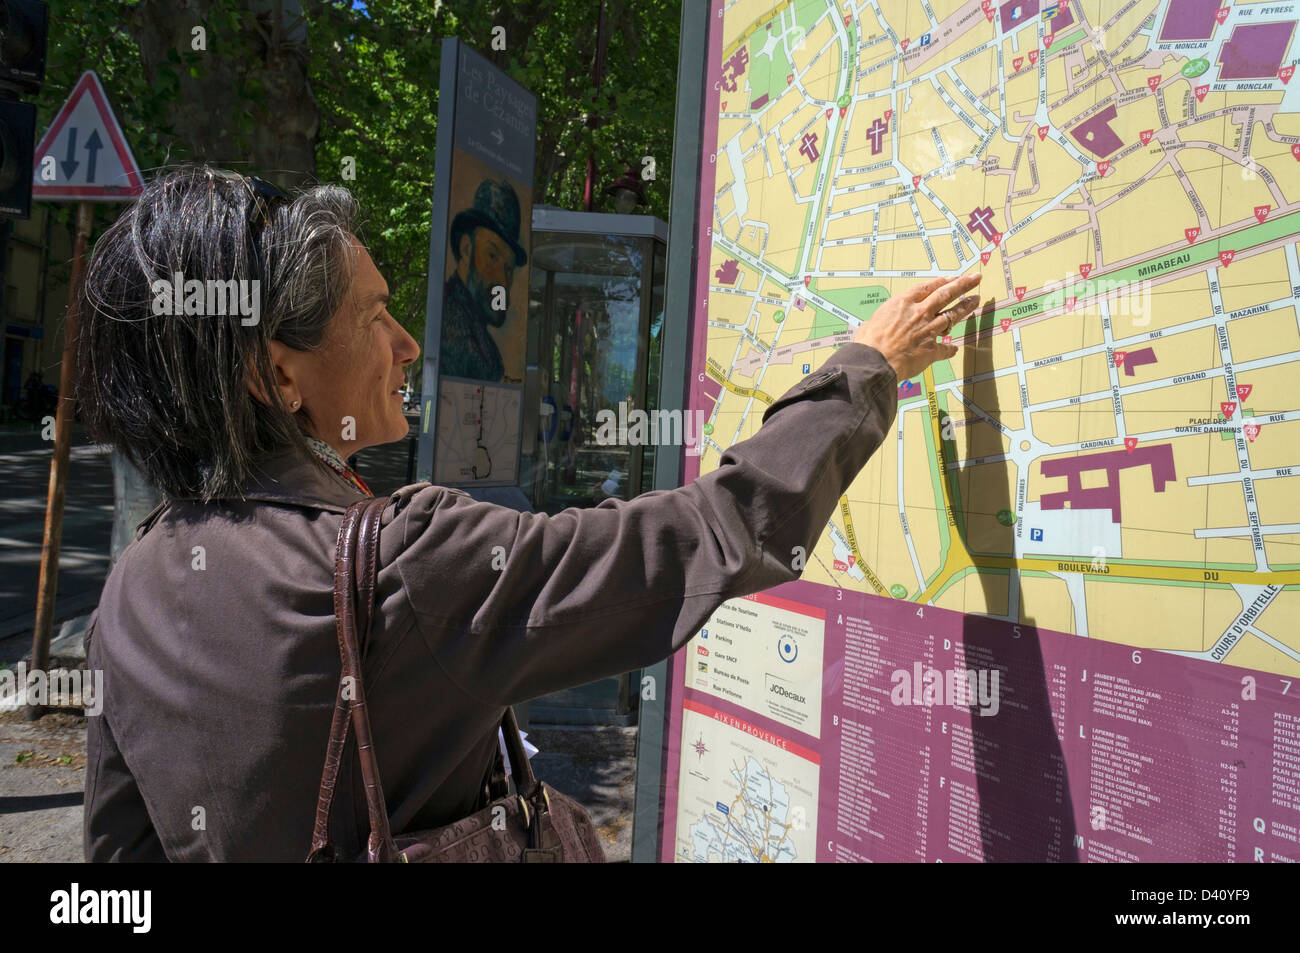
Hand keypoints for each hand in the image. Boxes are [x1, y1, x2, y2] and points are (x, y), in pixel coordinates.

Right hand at [853, 273, 981, 380]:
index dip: (941, 282)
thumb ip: (882, 321)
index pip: (927, 287)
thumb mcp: (872, 322)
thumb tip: (874, 326)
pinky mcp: (931, 349)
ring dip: (965, 308)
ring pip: (952, 316)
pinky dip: (950, 349)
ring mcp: (928, 330)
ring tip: (975, 301)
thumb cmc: (868, 342)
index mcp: (903, 303)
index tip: (951, 278)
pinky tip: (954, 349)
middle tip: (975, 278)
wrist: (874, 361)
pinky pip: (945, 349)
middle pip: (945, 295)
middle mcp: (919, 313)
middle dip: (963, 285)